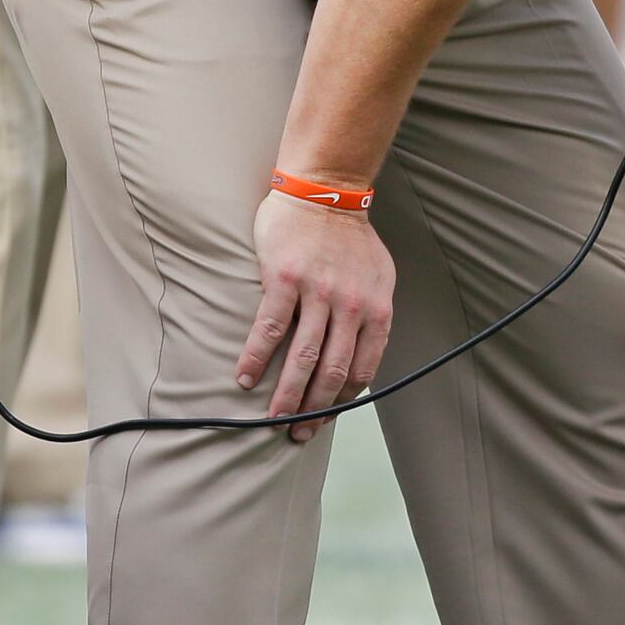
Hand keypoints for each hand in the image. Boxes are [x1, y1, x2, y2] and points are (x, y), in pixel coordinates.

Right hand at [243, 185, 395, 440]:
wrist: (325, 191)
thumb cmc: (349, 237)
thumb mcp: (378, 277)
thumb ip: (371, 313)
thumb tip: (361, 353)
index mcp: (376, 308)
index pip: (362, 369)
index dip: (342, 401)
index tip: (326, 419)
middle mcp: (350, 306)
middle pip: (332, 372)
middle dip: (315, 410)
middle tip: (298, 433)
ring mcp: (317, 294)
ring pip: (302, 358)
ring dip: (286, 395)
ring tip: (273, 419)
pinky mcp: (285, 280)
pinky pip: (270, 329)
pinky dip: (256, 358)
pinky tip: (245, 378)